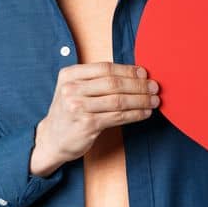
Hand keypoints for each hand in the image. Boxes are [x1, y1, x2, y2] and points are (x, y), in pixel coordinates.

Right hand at [30, 62, 159, 176]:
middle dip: (139, 85)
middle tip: (155, 87)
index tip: (144, 73)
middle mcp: (71, 89)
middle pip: (114, 84)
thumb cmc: (70, 111)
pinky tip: (145, 112)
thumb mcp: (75, 89)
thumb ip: (96, 79)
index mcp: (69, 75)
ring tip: (154, 101)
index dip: (128, 70)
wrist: (52, 138)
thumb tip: (136, 73)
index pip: (105, 68)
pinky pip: (118, 116)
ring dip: (141, 100)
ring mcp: (78, 107)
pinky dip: (135, 114)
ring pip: (119, 100)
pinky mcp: (87, 124)